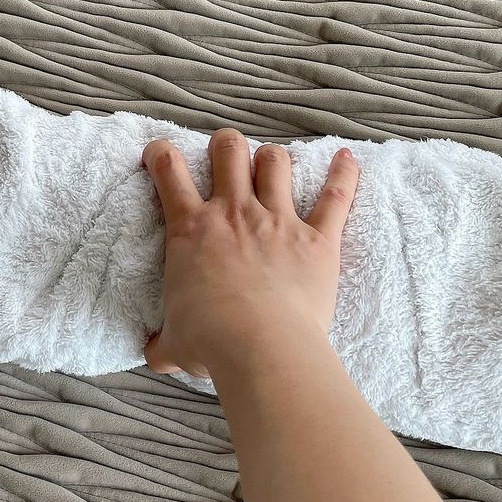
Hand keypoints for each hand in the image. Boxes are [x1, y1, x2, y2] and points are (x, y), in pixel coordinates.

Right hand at [141, 130, 359, 379]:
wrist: (261, 347)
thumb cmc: (211, 342)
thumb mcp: (174, 343)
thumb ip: (163, 343)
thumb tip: (154, 355)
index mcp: (190, 230)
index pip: (169, 171)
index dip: (161, 153)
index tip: (161, 155)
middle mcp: (233, 213)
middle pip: (228, 151)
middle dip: (225, 146)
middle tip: (225, 157)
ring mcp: (278, 221)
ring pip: (276, 164)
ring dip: (273, 160)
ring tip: (272, 165)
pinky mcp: (317, 238)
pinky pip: (335, 198)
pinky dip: (344, 176)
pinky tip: (347, 160)